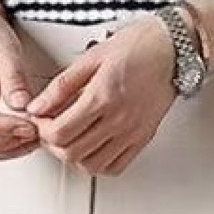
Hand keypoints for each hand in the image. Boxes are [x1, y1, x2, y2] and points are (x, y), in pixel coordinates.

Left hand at [26, 14, 177, 176]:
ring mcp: (132, 132)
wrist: (175, 49)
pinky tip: (92, 147)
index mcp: (103, 95)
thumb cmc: (139, 46)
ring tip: (69, 138)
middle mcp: (119, 119)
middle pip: (72, 153)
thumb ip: (62, 86)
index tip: (39, 119)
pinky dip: (98, 164)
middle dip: (52, 144)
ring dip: (73, 156)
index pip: (60, 132)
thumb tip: (38, 106)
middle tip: (50, 129)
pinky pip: (116, 167)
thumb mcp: (91, 57)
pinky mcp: (143, 138)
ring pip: (91, 165)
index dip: (41, 130)